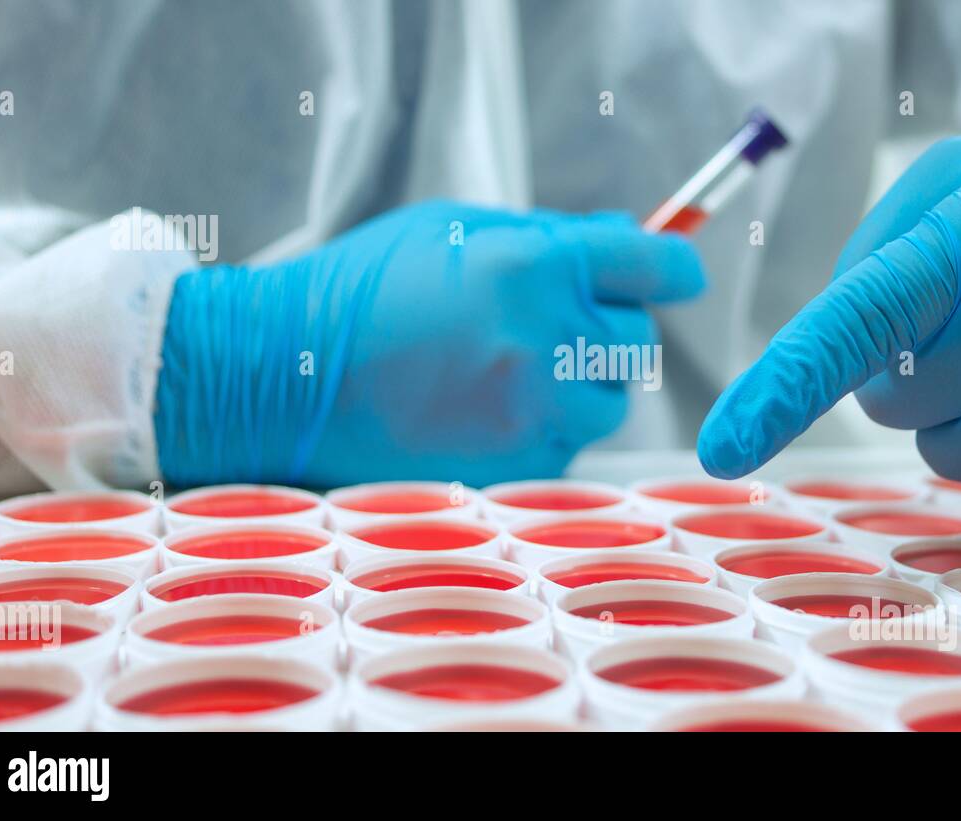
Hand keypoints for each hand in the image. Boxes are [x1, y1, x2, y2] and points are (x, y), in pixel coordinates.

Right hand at [157, 200, 703, 487]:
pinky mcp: (516, 470)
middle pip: (636, 341)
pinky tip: (481, 412)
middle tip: (549, 324)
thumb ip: (548, 235)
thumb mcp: (453, 229)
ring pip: (609, 401)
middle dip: (605, 328)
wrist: (282, 379)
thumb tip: (630, 239)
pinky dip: (543, 428)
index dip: (673, 267)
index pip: (652, 265)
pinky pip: (567, 446)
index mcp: (532, 266)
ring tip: (504, 372)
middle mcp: (546, 342)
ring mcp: (534, 414)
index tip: (678, 272)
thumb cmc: (363, 290)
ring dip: (579, 384)